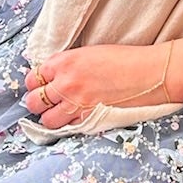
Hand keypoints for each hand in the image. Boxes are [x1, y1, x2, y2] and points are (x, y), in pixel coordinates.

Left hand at [20, 43, 173, 129]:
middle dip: (38, 103)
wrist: (150, 74)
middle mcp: (65, 83)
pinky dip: (67, 126)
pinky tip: (75, 120)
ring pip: (46, 120)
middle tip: (49, 102)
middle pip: (34, 101)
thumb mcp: (88, 54)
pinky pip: (66, 129)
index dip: (36, 84)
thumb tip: (52, 78)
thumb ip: (67, 66)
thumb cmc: (123, 60)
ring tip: (60, 114)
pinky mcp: (88, 119)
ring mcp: (75, 104)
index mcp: (64, 62)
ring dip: (50, 118)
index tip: (43, 86)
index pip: (33, 77)